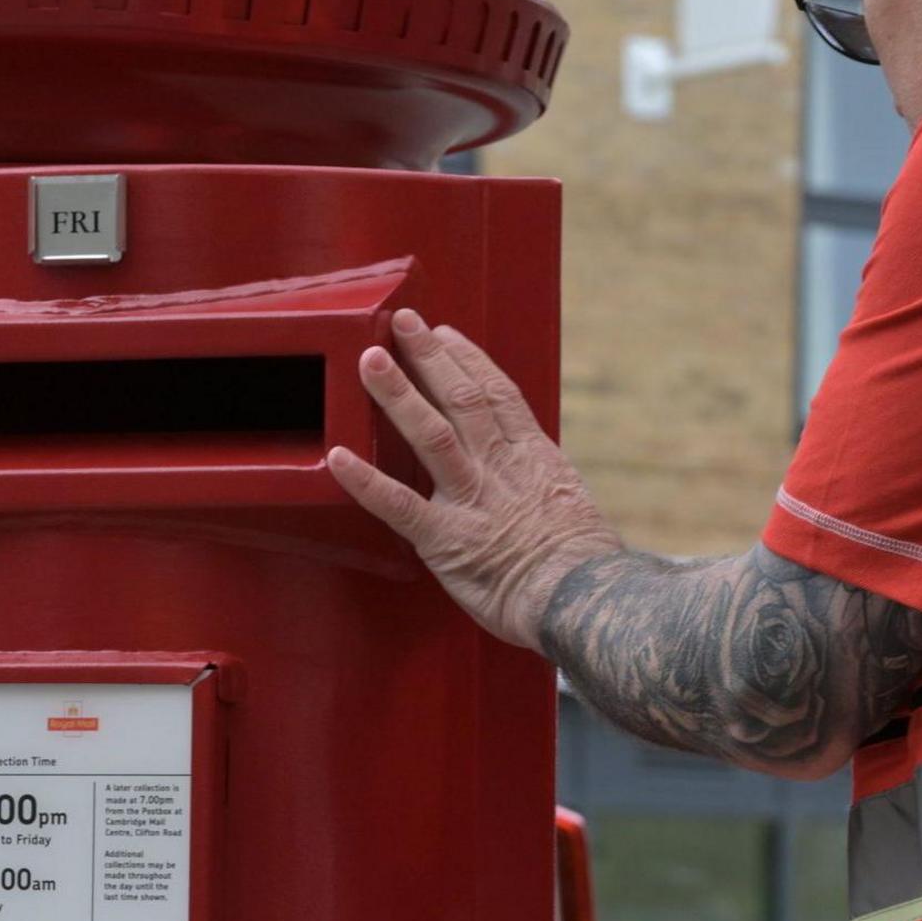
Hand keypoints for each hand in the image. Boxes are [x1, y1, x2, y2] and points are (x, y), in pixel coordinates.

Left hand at [327, 309, 619, 651]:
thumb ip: (544, 484)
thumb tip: (539, 481)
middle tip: (401, 322)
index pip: (497, 394)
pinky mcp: (446, 539)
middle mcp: (499, 468)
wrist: (583, 598)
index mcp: (532, 458)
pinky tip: (338, 457)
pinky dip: (365, 480)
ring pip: (431, 433)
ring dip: (398, 394)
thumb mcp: (573, 506)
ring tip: (370, 360)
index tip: (446, 334)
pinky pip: (399, 504)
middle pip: (461, 398)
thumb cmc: (583, 565)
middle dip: (428, 356)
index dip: (468, 360)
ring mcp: (471, 499)